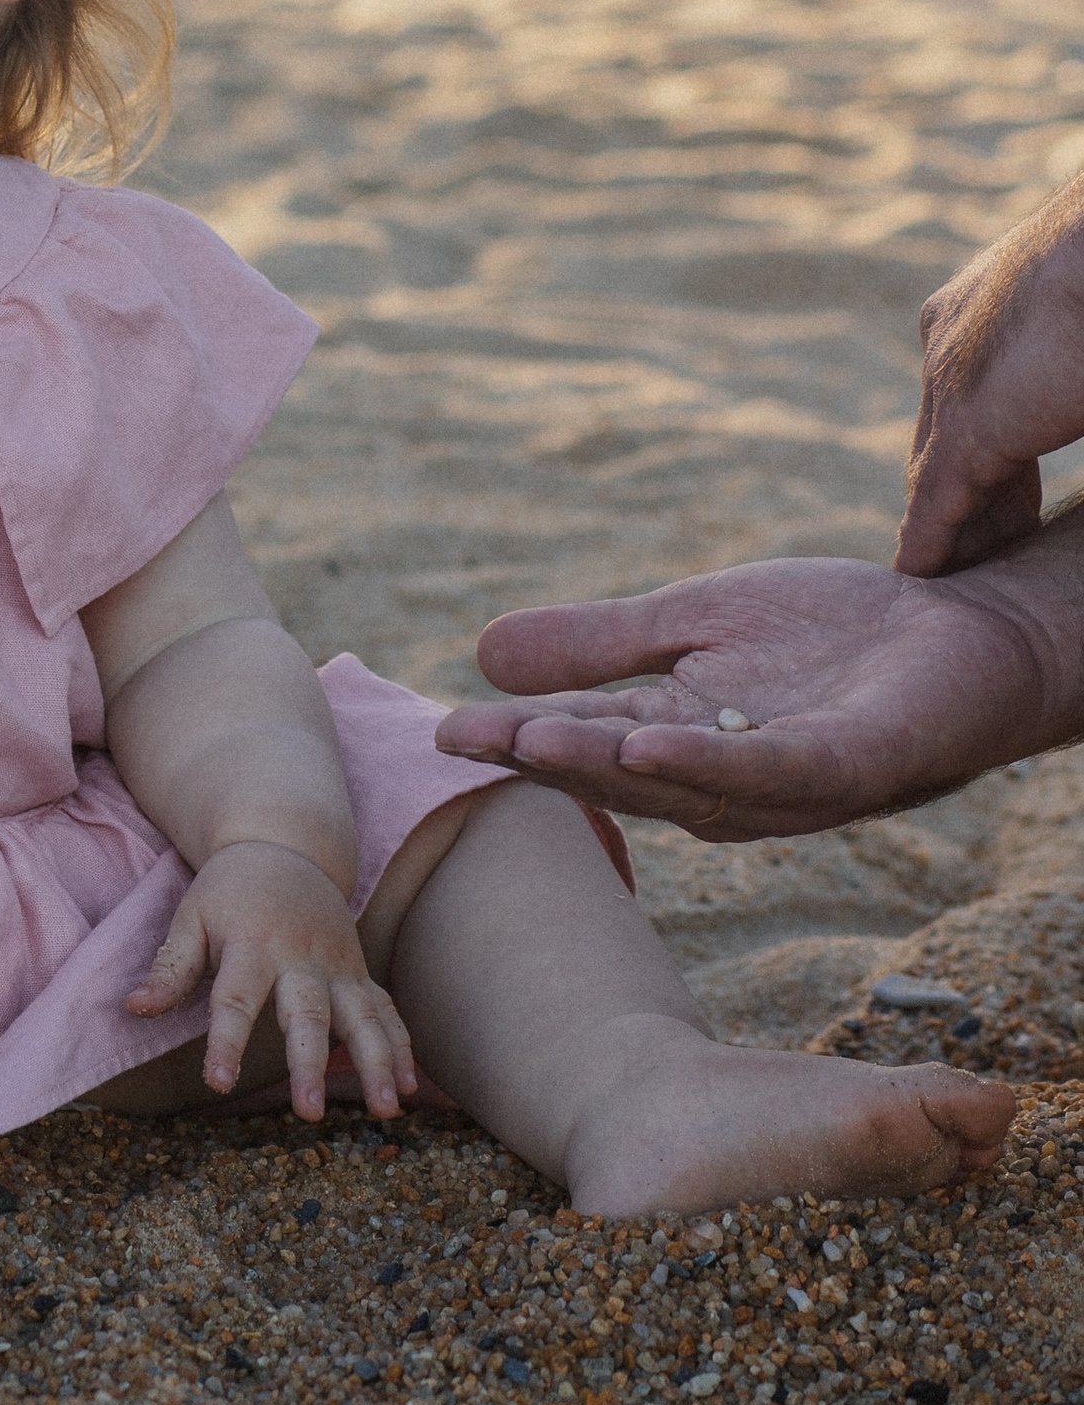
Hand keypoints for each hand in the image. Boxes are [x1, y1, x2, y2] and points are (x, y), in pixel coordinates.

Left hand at [126, 840, 413, 1120]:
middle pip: (307, 1013)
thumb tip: (133, 1008)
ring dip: (377, 1061)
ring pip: (362, 1015)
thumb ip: (169, 967)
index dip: (225, 1042)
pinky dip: (402, 1044)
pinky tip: (410, 1086)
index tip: (217, 1083)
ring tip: (385, 1107)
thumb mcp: (191, 917)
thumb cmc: (228, 890)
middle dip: (310, 1063)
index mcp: (252, 944)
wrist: (284, 844)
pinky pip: (385, 1008)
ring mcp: (337, 964)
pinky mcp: (358, 971)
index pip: (234, 999)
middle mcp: (300, 956)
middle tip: (309, 1112)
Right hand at [434, 548, 1083, 839]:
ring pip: (680, 783)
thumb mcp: (693, 621)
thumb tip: (480, 653)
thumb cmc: (830, 634)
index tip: (442, 732)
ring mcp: (784, 777)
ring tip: (535, 740)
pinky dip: (707, 764)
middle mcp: (722, 776)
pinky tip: (650, 745)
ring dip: (605, 766)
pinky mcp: (847, 764)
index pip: (582, 742)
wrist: (962, 630)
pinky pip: (768, 771)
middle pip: (617, 773)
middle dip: (543, 757)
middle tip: (468, 740)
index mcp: (678, 739)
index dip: (515, 739)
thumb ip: (599, 643)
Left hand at [898, 170, 1083, 574]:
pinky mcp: (967, 429)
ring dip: (949, 527)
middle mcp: (948, 342)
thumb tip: (1065, 395)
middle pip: (947, 437)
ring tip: (955, 575)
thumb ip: (1056, 377)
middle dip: (967, 495)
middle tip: (982, 548)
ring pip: (937, 474)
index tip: (1006, 492)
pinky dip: (931, 543)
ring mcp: (949, 383)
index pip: (974, 394)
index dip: (992, 447)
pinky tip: (921, 576)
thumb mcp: (1067, 338)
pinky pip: (937, 502)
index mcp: (980, 311)